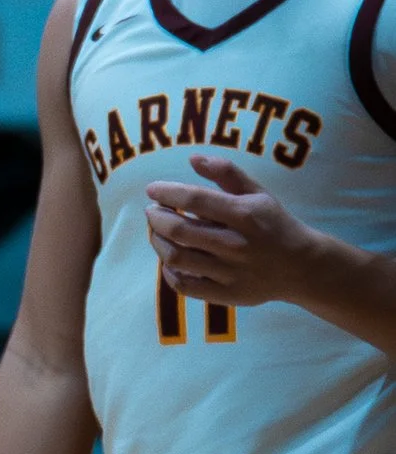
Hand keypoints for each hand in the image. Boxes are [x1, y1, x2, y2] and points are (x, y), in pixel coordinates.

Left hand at [146, 156, 320, 305]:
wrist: (301, 267)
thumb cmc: (273, 224)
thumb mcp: (257, 193)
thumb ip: (226, 173)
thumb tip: (192, 158)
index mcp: (244, 214)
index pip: (195, 200)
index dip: (167, 193)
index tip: (152, 190)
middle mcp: (235, 244)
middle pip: (179, 231)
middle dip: (156, 218)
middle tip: (152, 211)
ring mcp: (229, 272)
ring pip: (176, 258)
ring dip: (158, 242)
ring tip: (157, 233)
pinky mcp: (225, 294)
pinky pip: (184, 285)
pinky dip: (168, 272)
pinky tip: (169, 261)